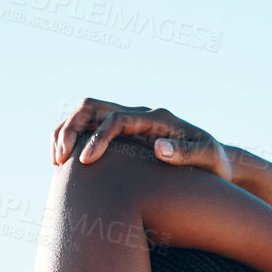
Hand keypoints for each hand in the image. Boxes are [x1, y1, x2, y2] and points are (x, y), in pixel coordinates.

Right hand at [52, 98, 232, 180]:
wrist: (216, 162)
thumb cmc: (213, 164)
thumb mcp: (206, 157)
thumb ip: (185, 152)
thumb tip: (158, 148)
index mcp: (156, 119)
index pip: (117, 118)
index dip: (98, 138)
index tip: (85, 162)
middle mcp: (140, 116)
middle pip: (94, 107)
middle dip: (71, 128)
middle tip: (59, 158)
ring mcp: (131, 124)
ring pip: (88, 115)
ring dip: (67, 131)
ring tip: (55, 160)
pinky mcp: (125, 136)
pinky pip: (92, 129)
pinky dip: (75, 140)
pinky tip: (65, 164)